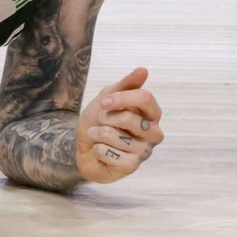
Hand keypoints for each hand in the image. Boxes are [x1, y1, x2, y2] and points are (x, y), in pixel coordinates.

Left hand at [76, 68, 163, 184]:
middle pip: (130, 118)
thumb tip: (143, 70)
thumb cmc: (100, 120)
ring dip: (97, 133)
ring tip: (98, 136)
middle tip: (101, 121)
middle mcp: (153, 132)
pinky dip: (98, 149)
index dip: (121, 98)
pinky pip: (111, 154)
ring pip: (115, 136)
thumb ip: (126, 85)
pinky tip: (100, 150)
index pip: (145, 98)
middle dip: (106, 118)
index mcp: (151, 114)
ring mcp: (144, 151)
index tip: (104, 102)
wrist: (83, 145)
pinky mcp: (132, 166)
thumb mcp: (108, 98)